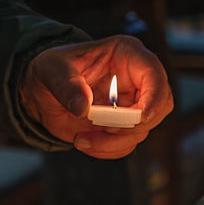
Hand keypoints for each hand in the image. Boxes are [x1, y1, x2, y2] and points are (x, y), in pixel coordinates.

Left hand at [18, 35, 173, 158]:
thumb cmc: (52, 70)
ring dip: (112, 141)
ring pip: (143, 130)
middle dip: (132, 125)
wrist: (44, 92)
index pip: (155, 75)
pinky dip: (106, 149)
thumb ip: (66, 85)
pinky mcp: (127, 126)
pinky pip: (128, 145)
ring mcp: (134, 104)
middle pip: (160, 106)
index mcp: (127, 55)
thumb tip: (84, 108)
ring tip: (81, 138)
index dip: (154, 98)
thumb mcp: (51, 70)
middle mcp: (138, 80)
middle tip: (102, 127)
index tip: (140, 117)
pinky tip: (84, 141)